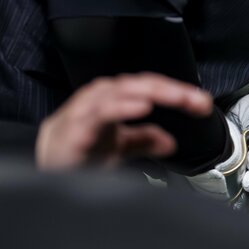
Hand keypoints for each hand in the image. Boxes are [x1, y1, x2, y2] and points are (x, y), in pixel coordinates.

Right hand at [35, 74, 213, 169]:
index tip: (203, 104)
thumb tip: (171, 142)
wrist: (45, 162)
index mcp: (116, 96)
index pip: (152, 87)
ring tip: (174, 96)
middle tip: (195, 100)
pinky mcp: (77, 127)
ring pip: (123, 92)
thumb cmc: (81, 149)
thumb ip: (144, 140)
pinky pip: (101, 112)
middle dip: (172, 91)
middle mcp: (104, 95)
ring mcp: (88, 108)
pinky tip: (141, 106)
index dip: (179, 93)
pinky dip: (122, 107)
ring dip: (151, 92)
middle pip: (143, 85)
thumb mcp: (119, 146)